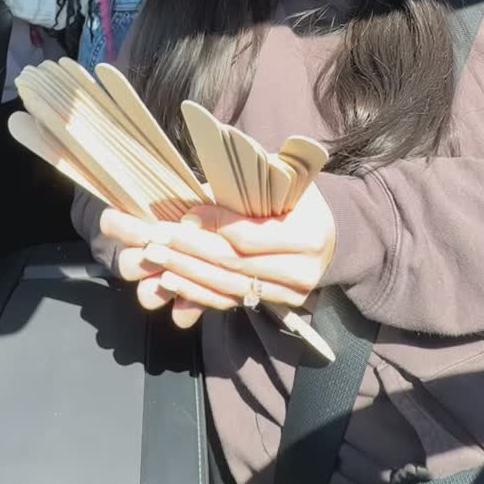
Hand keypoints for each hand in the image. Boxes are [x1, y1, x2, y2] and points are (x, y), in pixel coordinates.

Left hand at [101, 182, 335, 329]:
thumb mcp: (281, 179)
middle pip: (234, 263)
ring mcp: (289, 293)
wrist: (329, 234)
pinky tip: (170, 282)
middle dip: (189, 250)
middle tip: (155, 238)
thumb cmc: (297, 196)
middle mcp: (301, 271)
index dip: (215, 226)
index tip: (185, 215)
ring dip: (186, 273)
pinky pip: (230, 300)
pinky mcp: (274, 304)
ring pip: (228, 285)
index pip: (250, 236)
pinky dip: (197, 292)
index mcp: (308, 235)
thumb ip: (247, 184)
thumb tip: (201, 185)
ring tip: (155, 260)